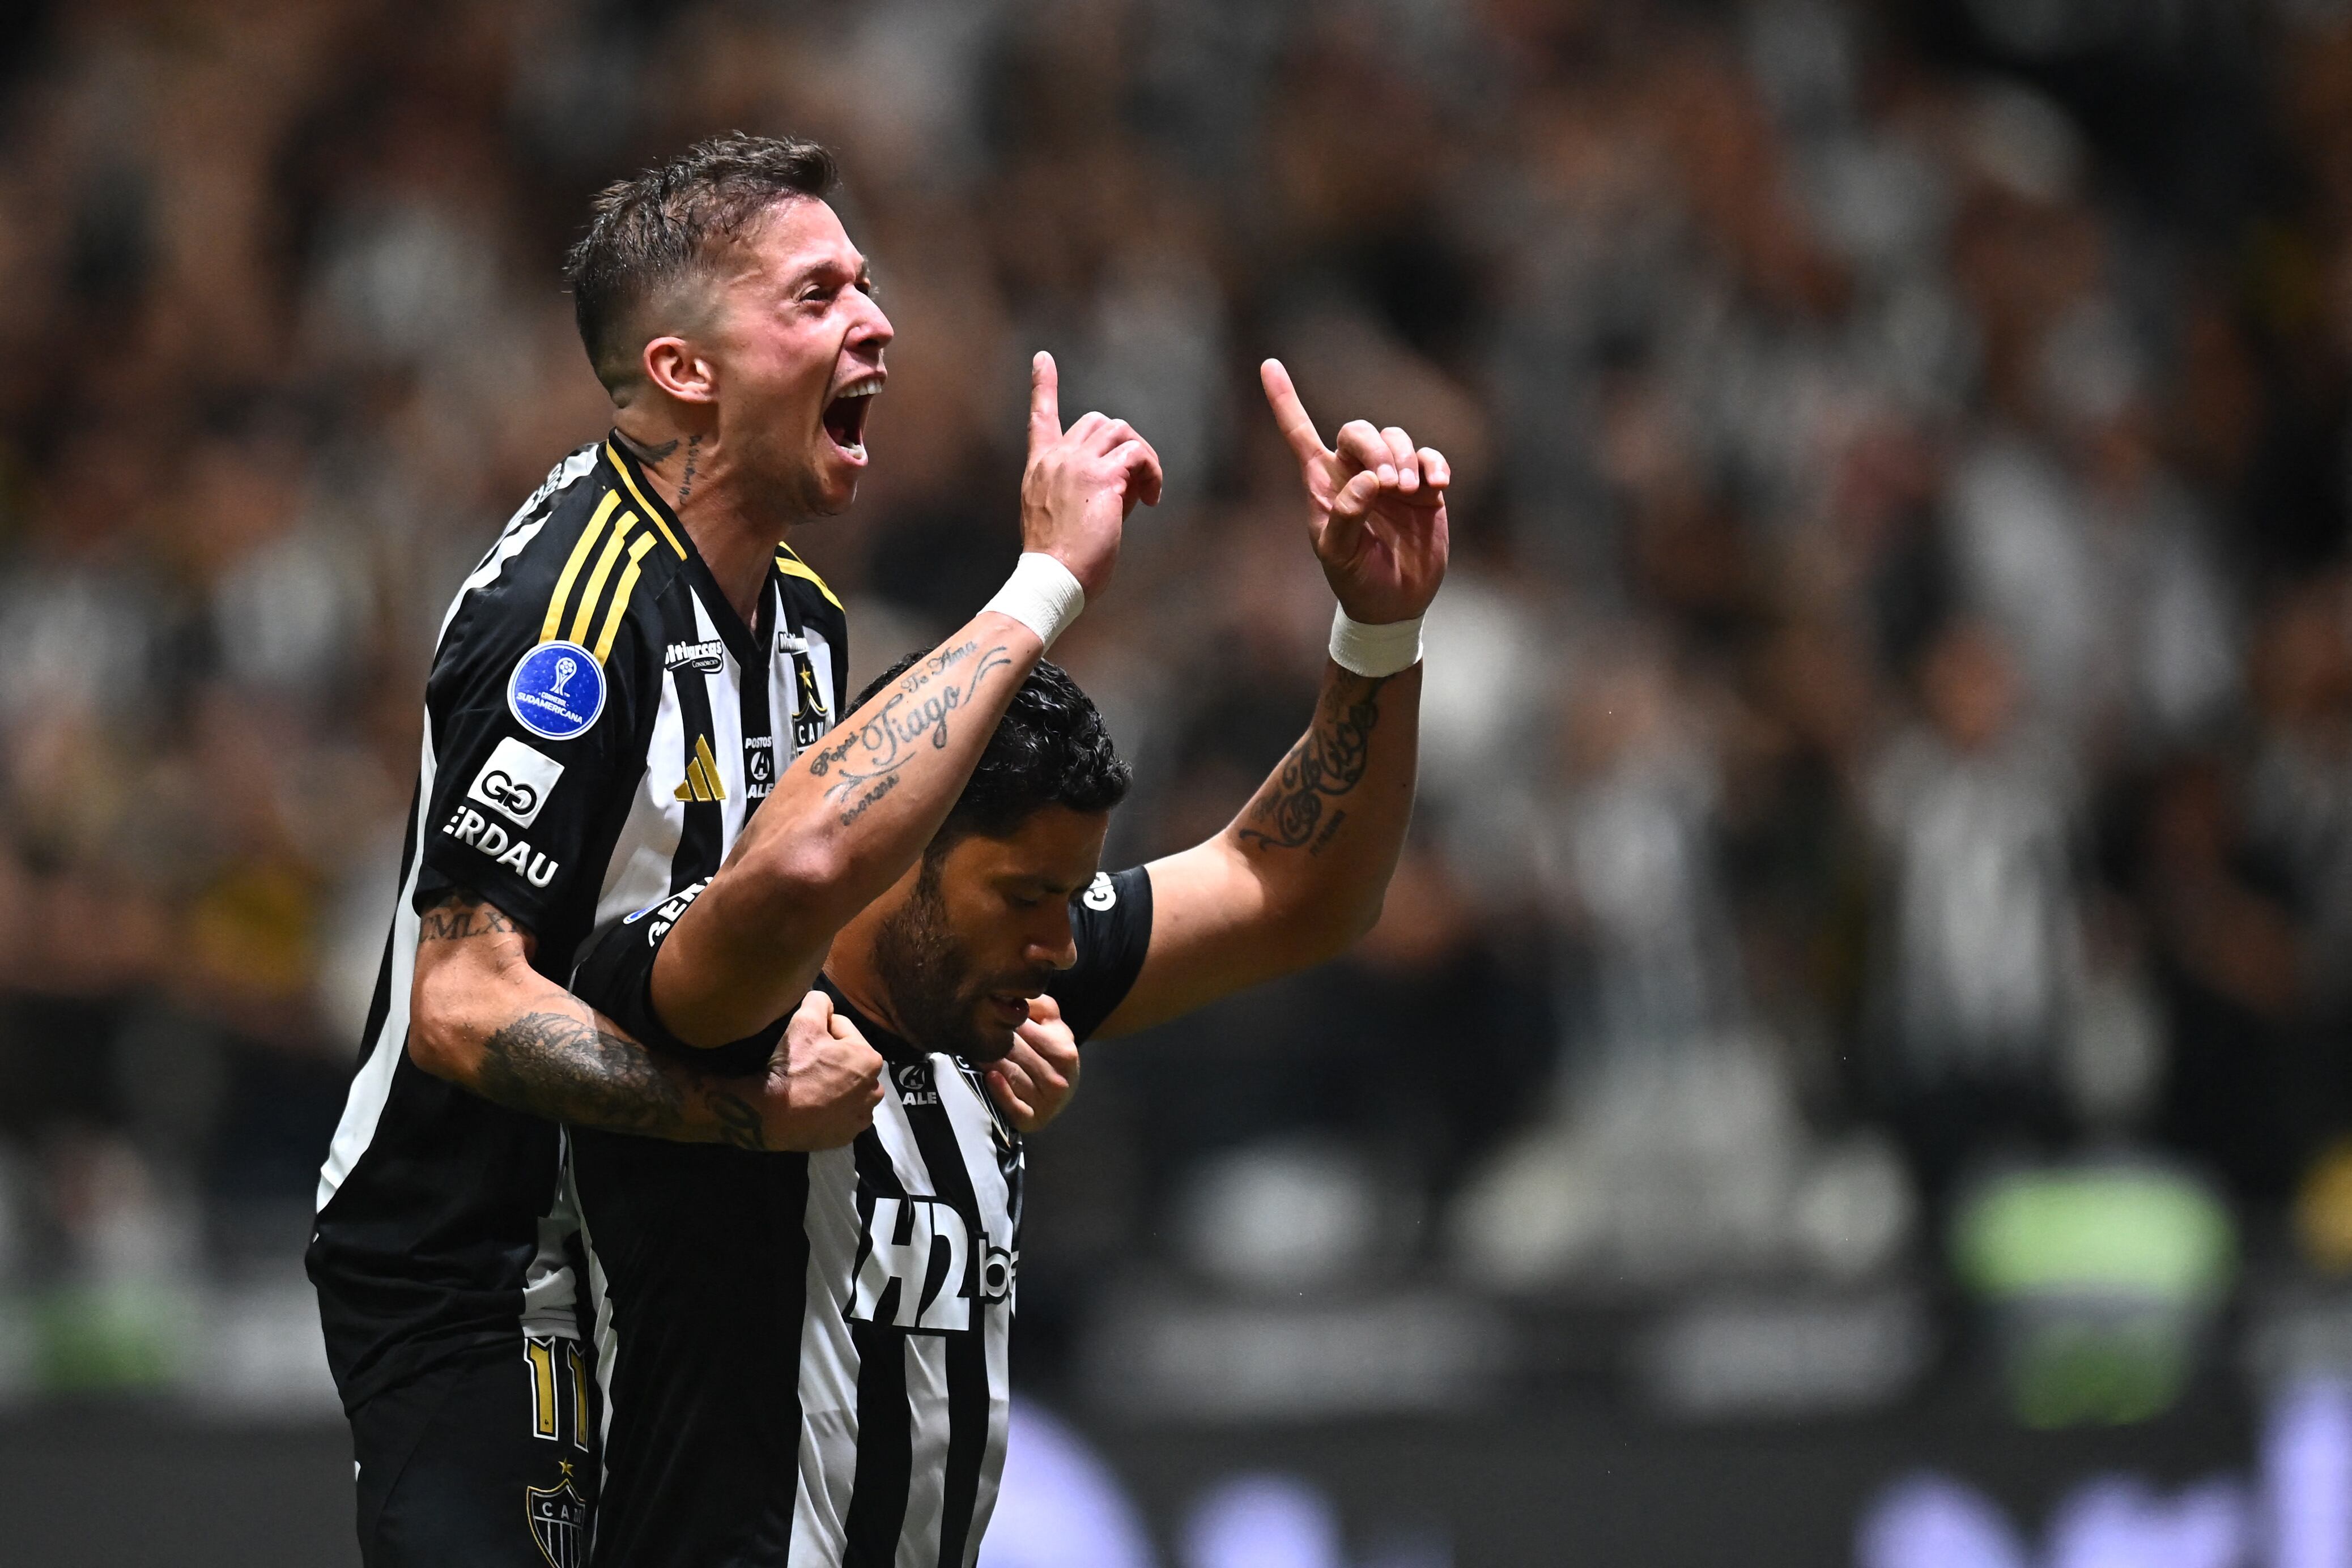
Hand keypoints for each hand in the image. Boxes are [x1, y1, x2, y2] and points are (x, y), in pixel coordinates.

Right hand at [759, 990, 884, 1149]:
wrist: (769, 1115)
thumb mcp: (803, 1022)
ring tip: (808, 1083)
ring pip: (846, 1088)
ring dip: (833, 1083)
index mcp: (871, 1059)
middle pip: (848, 1062)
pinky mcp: (847, 1136)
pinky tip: (812, 1105)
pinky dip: (830, 1108)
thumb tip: (825, 1001)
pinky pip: (840, 1113)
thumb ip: (819, 1001)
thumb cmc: (792, 1066)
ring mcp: (861, 1116)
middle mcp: (875, 1090)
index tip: (804, 1041)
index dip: (821, 1031)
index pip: (843, 1031)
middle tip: (805, 1062)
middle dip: (831, 1058)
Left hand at [984, 994, 1080, 1133]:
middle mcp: (1059, 1078)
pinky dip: (1000, 1092)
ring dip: (987, 1062)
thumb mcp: (1052, 1023)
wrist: (1059, 1087)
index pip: (1026, 1031)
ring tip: (970, 1049)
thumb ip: (1038, 1004)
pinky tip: (989, 1078)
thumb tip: (1013, 991)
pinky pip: (1014, 1106)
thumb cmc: (1050, 1049)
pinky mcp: (1034, 1121)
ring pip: (1011, 1075)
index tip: (980, 1011)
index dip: (1002, 1020)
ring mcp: (1047, 1102)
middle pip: (1015, 1053)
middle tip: (966, 1029)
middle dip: (991, 1040)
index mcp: (1064, 1050)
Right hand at [1019, 351, 1162, 600]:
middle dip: (1123, 444)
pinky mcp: (1102, 478)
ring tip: (1147, 492)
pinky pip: (1137, 454)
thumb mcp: (1065, 518)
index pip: (1040, 417)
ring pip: (1120, 431)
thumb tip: (1128, 485)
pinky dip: (1152, 471)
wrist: (1052, 580)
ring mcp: (1076, 465)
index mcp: (1039, 468)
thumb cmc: (1061, 564)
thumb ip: (1090, 491)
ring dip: (1143, 456)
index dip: (1043, 385)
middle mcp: (1055, 459)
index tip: (1043, 358)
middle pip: (1097, 421)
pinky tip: (1151, 499)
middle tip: (1136, 485)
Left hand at [1260, 358, 1449, 624]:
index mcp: (1322, 483)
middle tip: (1390, 484)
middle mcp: (1354, 472)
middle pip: (1358, 430)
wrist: (1394, 603)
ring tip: (1410, 492)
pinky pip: (1429, 457)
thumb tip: (1368, 480)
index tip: (1267, 364)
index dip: (1284, 399)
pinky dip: (1434, 464)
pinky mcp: (1423, 488)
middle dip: (1375, 449)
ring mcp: (1391, 478)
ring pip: (1396, 438)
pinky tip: (1439, 485)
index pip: (1299, 433)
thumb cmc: (1356, 579)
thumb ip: (1345, 516)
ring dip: (1405, 459)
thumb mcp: (1338, 554)